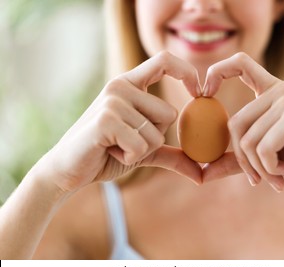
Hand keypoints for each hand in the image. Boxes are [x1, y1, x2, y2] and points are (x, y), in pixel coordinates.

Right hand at [37, 51, 202, 191]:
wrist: (68, 170)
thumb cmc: (107, 155)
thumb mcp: (144, 152)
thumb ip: (172, 155)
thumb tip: (201, 174)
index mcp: (130, 84)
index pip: (164, 60)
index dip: (187, 72)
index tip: (199, 92)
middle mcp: (121, 86)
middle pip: (170, 114)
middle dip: (155, 138)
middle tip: (126, 141)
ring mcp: (113, 100)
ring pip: (157, 133)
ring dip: (141, 151)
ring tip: (114, 146)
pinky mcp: (106, 119)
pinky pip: (142, 145)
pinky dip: (130, 157)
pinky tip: (109, 152)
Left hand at [202, 52, 283, 191]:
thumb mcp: (262, 160)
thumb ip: (235, 161)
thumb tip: (202, 173)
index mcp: (270, 92)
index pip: (241, 64)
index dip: (217, 71)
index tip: (203, 93)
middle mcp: (279, 90)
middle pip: (234, 124)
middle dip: (243, 159)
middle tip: (257, 178)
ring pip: (247, 138)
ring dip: (258, 167)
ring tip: (276, 175)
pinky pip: (262, 147)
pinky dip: (269, 168)